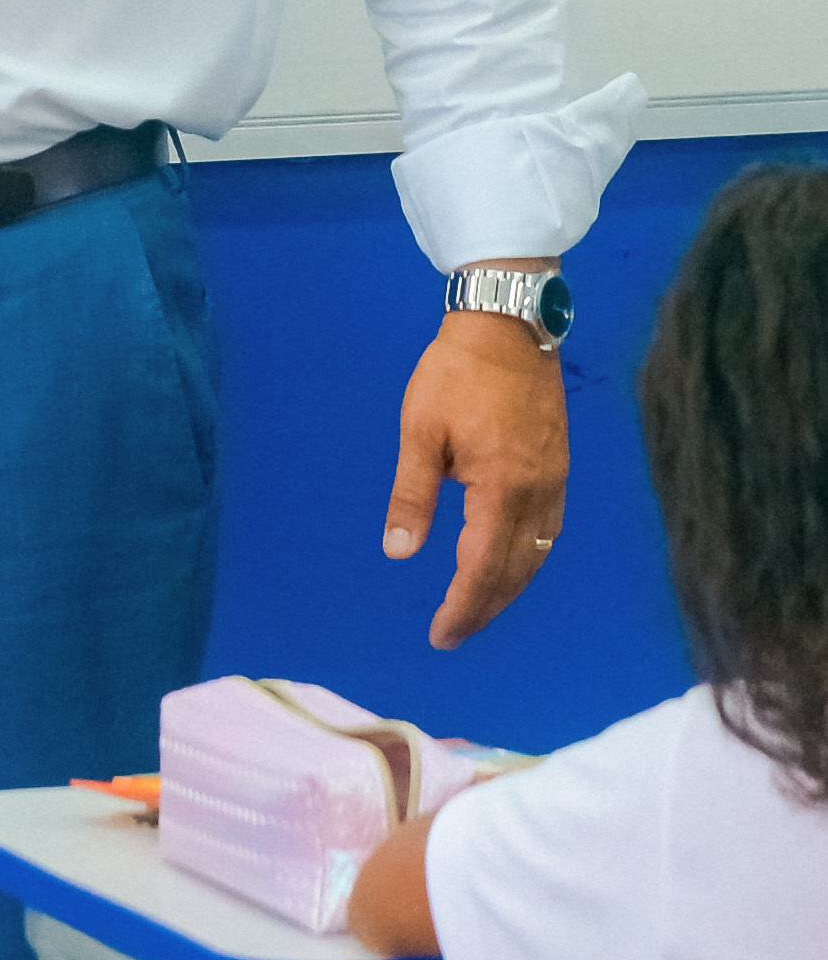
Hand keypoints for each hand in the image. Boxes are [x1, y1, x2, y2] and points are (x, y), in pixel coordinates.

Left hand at [383, 302, 567, 650]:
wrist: (508, 325)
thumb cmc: (456, 374)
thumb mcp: (420, 433)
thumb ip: (413, 495)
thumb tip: (400, 550)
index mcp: (502, 488)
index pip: (483, 567)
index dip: (464, 606)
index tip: (442, 634)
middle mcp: (538, 492)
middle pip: (516, 570)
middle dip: (486, 606)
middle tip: (454, 632)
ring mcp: (555, 479)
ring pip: (539, 553)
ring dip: (510, 586)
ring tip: (478, 607)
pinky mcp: (559, 465)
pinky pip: (550, 529)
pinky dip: (529, 557)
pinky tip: (511, 561)